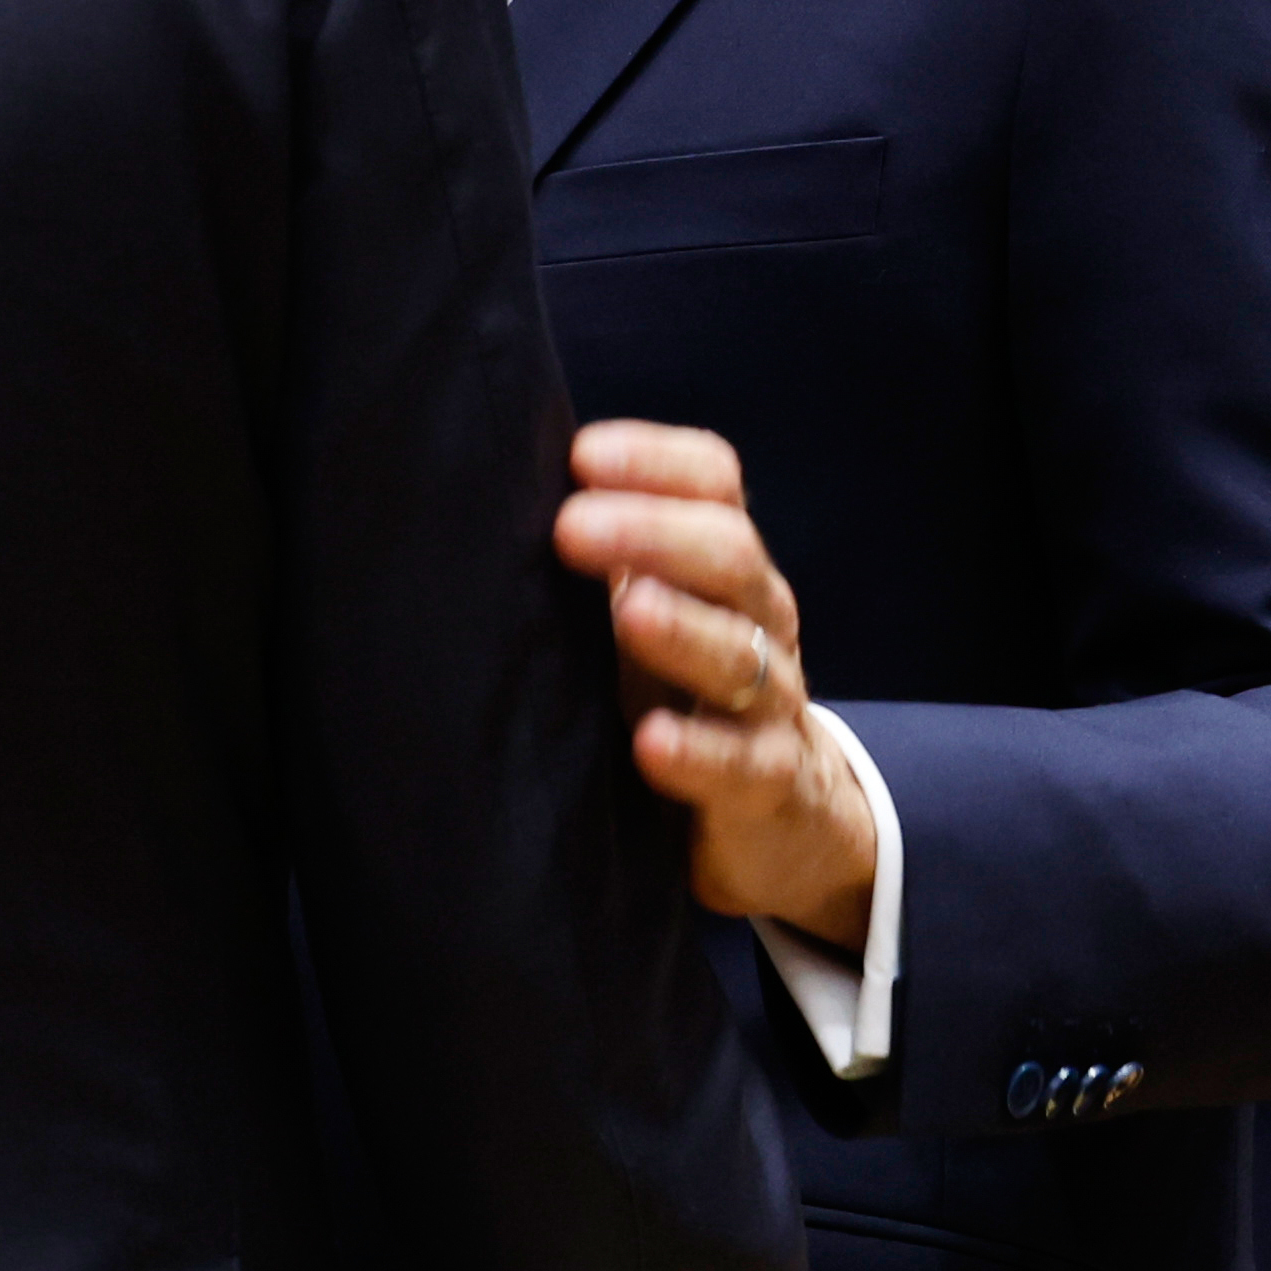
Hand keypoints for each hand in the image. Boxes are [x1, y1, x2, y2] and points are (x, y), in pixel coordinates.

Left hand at [559, 422, 874, 948]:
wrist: (781, 814)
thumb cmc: (682, 693)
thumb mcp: (643, 615)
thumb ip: (596, 561)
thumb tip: (488, 497)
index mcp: (724, 563)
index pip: (713, 481)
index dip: (656, 460)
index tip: (581, 455)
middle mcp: (758, 617)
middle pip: (729, 552)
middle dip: (652, 532)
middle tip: (572, 528)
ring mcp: (771, 700)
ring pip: (740, 653)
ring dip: (682, 628)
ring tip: (630, 609)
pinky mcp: (769, 782)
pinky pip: (742, 763)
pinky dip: (697, 753)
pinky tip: (650, 743)